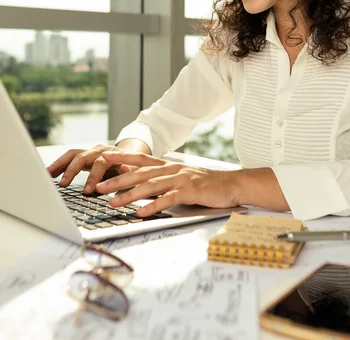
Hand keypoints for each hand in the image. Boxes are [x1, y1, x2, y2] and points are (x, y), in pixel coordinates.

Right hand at [47, 145, 132, 193]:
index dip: (93, 177)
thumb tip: (123, 176)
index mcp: (113, 155)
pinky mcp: (83, 155)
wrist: (132, 159)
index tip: (87, 191)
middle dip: (72, 171)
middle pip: (82, 156)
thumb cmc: (133, 171)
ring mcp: (90, 151)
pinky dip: (58, 165)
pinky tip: (49, 174)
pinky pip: (68, 158)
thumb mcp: (133, 175)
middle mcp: (100, 150)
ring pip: (72, 155)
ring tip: (48, 175)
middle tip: (64, 184)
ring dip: (59, 164)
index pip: (100, 163)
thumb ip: (127, 176)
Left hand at [95, 151, 240, 216]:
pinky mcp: (190, 191)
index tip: (103, 156)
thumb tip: (138, 186)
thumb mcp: (180, 179)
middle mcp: (172, 170)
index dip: (121, 157)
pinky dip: (154, 206)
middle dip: (118, 180)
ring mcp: (181, 179)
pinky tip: (141, 213)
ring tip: (114, 203)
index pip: (140, 158)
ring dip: (130, 195)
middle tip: (99, 187)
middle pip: (140, 173)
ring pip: (151, 186)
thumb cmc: (205, 184)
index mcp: (168, 166)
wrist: (230, 184)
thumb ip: (161, 181)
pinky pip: (168, 199)